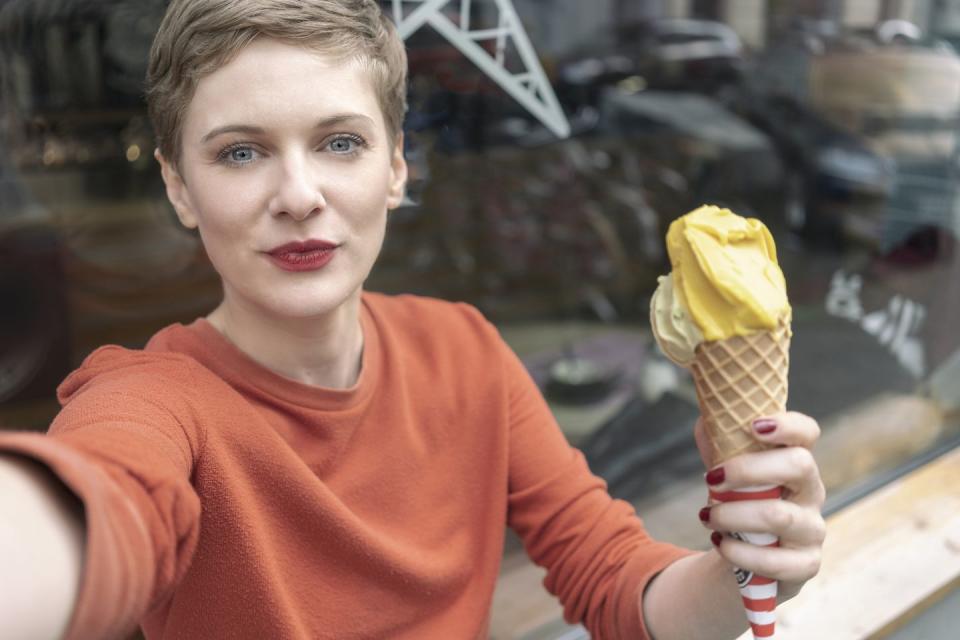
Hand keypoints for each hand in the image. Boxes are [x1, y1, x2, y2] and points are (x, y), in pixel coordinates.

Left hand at [694, 412, 825, 599]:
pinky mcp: (806, 564)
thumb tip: (706, 418)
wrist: (743, 554)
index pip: (807, 433)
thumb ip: (718, 442)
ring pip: (779, 515)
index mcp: (796, 460)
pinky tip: (721, 544)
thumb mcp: (726, 469)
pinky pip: (776, 560)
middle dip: (748, 469)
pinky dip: (741, 552)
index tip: (754, 425)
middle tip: (711, 478)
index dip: (788, 424)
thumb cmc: (738, 501)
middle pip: (800, 465)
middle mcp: (812, 491)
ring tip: (707, 516)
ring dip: (733, 514)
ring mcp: (813, 529)